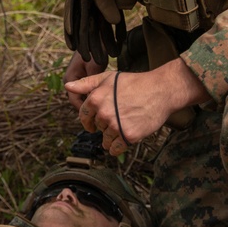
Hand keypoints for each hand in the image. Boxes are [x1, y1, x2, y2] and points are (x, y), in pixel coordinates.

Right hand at [63, 52, 106, 112]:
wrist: (95, 42)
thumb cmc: (94, 52)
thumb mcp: (94, 66)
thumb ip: (91, 81)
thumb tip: (92, 97)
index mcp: (70, 79)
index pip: (74, 101)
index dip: (84, 110)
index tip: (96, 116)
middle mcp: (71, 81)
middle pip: (78, 101)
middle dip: (88, 108)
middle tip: (101, 116)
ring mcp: (76, 81)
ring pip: (83, 98)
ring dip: (91, 103)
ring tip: (103, 109)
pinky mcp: (82, 80)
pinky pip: (86, 93)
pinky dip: (93, 97)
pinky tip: (104, 101)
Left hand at [64, 59, 207, 156]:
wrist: (160, 91)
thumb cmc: (134, 82)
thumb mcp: (107, 77)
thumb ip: (86, 83)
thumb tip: (68, 86)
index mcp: (95, 99)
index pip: (83, 116)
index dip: (89, 119)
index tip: (93, 123)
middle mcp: (103, 113)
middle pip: (97, 127)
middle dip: (103, 125)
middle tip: (116, 117)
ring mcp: (116, 126)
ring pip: (105, 139)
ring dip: (111, 137)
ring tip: (122, 127)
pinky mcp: (129, 136)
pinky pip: (115, 149)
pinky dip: (117, 147)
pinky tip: (124, 138)